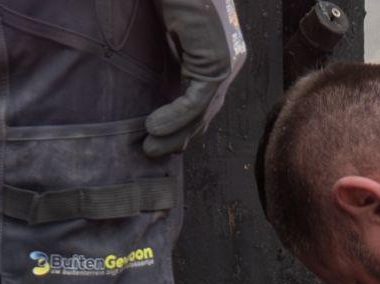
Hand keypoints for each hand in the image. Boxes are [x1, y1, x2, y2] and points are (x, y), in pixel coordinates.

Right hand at [145, 0, 245, 158]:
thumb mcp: (172, 35)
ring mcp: (225, 61)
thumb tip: (161, 87)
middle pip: (207, 110)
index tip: (165, 139)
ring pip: (202, 111)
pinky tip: (154, 127)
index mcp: (220, 54)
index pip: (206, 99)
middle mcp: (228, 61)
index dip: (186, 123)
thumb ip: (174, 61)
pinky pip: (196, 99)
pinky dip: (174, 117)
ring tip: (151, 147)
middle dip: (181, 136)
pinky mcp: (215, 61)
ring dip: (174, 133)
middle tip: (157, 152)